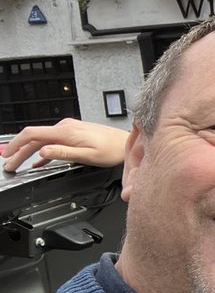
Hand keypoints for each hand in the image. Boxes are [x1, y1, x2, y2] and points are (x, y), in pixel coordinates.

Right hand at [1, 119, 129, 171]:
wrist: (126, 142)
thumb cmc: (112, 149)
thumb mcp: (87, 155)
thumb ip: (64, 153)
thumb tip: (43, 152)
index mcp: (66, 132)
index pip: (32, 134)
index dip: (16, 145)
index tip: (8, 155)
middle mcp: (65, 127)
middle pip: (34, 138)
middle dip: (19, 152)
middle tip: (9, 165)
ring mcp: (69, 129)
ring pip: (42, 140)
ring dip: (29, 152)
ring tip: (19, 164)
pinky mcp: (73, 134)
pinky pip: (52, 142)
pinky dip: (42, 151)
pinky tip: (39, 161)